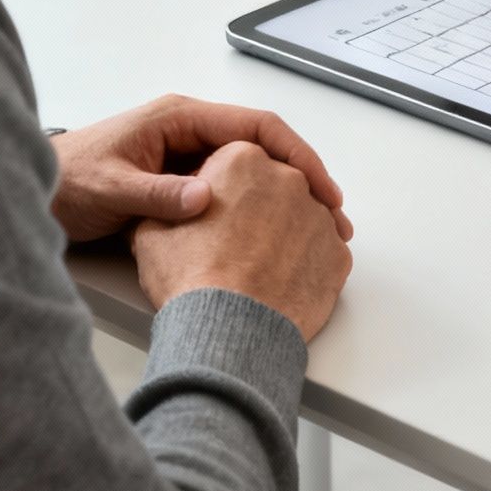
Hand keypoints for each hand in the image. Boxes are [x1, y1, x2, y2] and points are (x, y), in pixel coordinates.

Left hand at [49, 95, 347, 244]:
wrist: (33, 190)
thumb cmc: (65, 180)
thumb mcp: (109, 188)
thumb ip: (156, 194)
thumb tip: (206, 198)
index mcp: (180, 118)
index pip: (257, 127)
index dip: (296, 155)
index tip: (321, 188)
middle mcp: (190, 130)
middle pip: (265, 147)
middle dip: (304, 178)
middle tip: (333, 217)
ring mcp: (188, 153)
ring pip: (254, 169)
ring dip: (287, 195)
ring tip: (315, 229)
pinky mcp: (183, 178)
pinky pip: (234, 187)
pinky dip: (261, 206)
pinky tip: (275, 232)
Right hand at [132, 142, 354, 340]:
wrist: (231, 330)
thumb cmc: (192, 278)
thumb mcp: (153, 229)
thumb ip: (172, 203)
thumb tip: (180, 204)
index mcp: (243, 160)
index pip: (235, 164)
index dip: (220, 191)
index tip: (213, 215)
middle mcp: (289, 179)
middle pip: (273, 186)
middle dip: (257, 209)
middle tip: (235, 244)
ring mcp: (319, 217)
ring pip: (301, 218)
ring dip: (284, 235)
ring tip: (257, 268)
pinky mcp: (338, 254)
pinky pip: (322, 252)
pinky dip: (305, 265)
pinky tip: (280, 284)